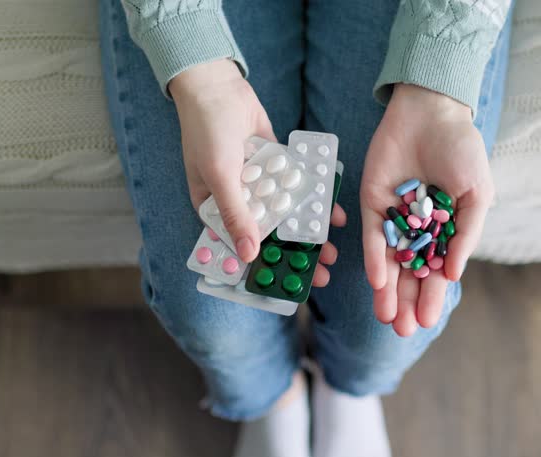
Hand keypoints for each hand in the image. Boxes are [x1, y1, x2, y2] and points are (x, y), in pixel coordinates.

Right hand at [170, 59, 345, 285]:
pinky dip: (312, 198)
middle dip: (295, 254)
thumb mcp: (220, 177)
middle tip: (321, 272)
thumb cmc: (207, 132)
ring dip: (307, 230)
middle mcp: (237, 199)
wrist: (218, 87)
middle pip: (269, 233)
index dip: (264, 267)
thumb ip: (236, 215)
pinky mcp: (275, 163)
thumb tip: (248, 256)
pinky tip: (333, 212)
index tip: (287, 286)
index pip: (240, 246)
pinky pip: (296, 186)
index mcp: (214, 208)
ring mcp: (258, 182)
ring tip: (332, 248)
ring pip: (286, 212)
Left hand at [361, 84, 494, 335]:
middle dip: (407, 302)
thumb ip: (466, 234)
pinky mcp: (371, 204)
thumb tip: (453, 276)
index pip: (436, 272)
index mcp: (444, 231)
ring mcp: (393, 218)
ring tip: (387, 317)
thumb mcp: (477, 194)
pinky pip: (373, 236)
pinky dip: (375, 257)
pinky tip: (377, 280)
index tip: (428, 322)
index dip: (432, 297)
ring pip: (389, 261)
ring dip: (387, 290)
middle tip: (403, 330)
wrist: (431, 113)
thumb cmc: (462, 151)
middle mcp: (417, 230)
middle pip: (410, 273)